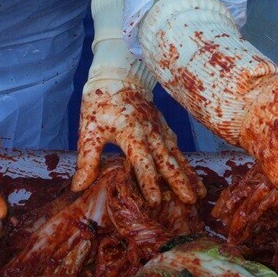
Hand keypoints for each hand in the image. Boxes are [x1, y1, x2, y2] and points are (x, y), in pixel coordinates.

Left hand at [73, 77, 203, 206]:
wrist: (119, 76)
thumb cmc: (101, 103)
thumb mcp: (89, 130)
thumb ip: (87, 160)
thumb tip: (78, 187)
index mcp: (131, 133)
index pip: (142, 161)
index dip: (148, 181)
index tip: (155, 201)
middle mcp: (150, 133)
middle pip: (167, 160)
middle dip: (179, 182)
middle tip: (189, 201)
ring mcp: (160, 130)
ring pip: (177, 155)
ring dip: (188, 175)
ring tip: (199, 194)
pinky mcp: (164, 128)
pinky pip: (177, 148)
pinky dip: (186, 163)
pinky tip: (193, 176)